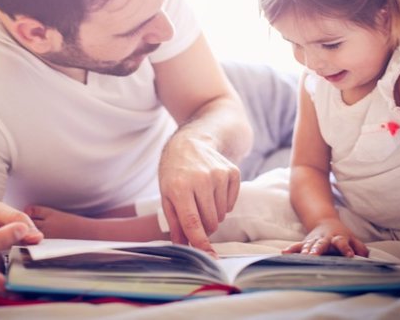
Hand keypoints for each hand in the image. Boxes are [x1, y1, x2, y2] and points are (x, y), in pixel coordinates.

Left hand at [159, 137, 240, 255]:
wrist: (190, 142)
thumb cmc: (175, 172)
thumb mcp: (166, 195)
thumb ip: (175, 222)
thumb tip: (184, 247)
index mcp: (180, 187)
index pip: (192, 222)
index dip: (200, 242)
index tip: (209, 256)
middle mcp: (201, 180)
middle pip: (210, 221)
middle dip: (204, 226)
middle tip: (195, 213)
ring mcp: (219, 175)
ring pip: (222, 215)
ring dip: (213, 214)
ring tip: (202, 198)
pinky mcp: (232, 172)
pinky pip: (231, 204)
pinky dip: (223, 204)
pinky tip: (213, 190)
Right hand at [282, 218, 368, 256]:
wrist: (324, 221)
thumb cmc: (341, 234)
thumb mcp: (354, 239)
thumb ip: (361, 248)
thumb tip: (365, 258)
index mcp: (338, 237)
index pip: (343, 243)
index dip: (346, 249)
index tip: (350, 255)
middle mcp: (325, 238)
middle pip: (322, 243)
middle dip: (318, 249)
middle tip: (315, 256)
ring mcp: (314, 240)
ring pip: (309, 245)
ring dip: (305, 251)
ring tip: (303, 257)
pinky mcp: (306, 242)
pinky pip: (298, 246)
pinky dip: (291, 250)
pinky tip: (284, 253)